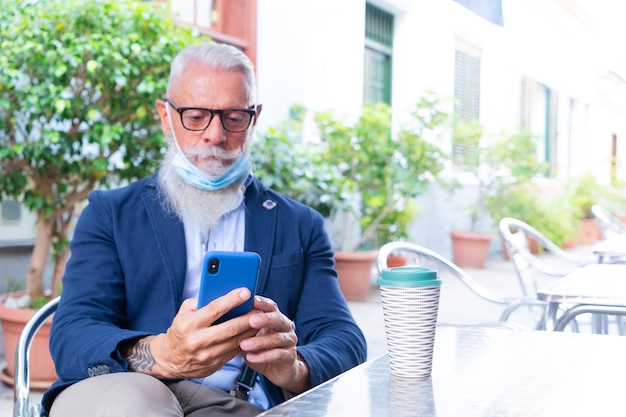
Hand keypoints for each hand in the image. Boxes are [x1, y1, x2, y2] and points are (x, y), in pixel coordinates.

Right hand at [123, 288, 258, 378]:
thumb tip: (222, 292)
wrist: (169, 360)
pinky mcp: (215, 365)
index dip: (232, 300)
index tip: (246, 292)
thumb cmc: (180, 331)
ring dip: (251, 329)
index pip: (214, 310)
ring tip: (260, 319)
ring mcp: (207, 355)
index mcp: (189, 325)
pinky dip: (246, 341)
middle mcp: (198, 341)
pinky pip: (235, 351)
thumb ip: (201, 302)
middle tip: (259, 308)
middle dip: (248, 316)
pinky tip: (252, 332)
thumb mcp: (184, 312)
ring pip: (236, 341)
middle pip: (230, 327)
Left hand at [239, 296, 309, 393]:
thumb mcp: (251, 335)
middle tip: (251, 320)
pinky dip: (263, 356)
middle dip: (264, 319)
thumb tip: (225, 316)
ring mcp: (289, 341)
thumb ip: (244, 326)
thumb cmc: (261, 348)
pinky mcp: (290, 357)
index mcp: (276, 317)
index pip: (271, 306)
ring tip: (244, 344)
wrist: (278, 368)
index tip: (251, 300)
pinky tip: (250, 357)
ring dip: (260, 341)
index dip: (262, 303)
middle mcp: (285, 327)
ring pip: (277, 338)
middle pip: (278, 319)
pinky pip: (278, 355)